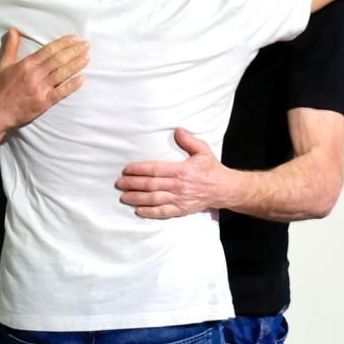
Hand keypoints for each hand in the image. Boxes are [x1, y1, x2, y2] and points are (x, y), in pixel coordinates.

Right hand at [0, 28, 88, 130]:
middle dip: (74, 51)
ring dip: (76, 65)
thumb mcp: (4, 64)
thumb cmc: (3, 87)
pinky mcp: (44, 102)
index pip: (48, 50)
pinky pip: (61, 92)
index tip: (75, 38)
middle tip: (86, 45)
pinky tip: (82, 79)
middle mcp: (34, 74)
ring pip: (61, 74)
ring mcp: (40, 88)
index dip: (63, 43)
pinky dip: (71, 86)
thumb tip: (13, 30)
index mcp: (27, 64)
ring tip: (87, 57)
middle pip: (58, 60)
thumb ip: (11, 46)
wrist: (0, 112)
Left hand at [116, 127, 233, 219]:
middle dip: (132, 184)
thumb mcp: (203, 151)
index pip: (155, 169)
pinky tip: (138, 210)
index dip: (139, 169)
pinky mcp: (182, 209)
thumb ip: (189, 141)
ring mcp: (180, 199)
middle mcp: (179, 185)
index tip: (127, 170)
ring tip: (124, 197)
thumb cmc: (211, 169)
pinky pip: (163, 212)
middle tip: (119, 184)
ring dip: (137, 198)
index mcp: (181, 170)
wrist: (224, 189)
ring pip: (154, 199)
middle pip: (151, 185)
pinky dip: (150, 212)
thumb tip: (177, 130)